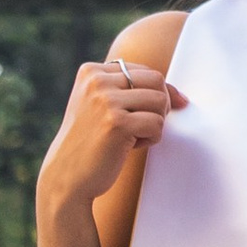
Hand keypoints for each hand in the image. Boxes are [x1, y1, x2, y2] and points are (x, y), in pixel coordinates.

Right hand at [38, 56, 186, 216]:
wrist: (66, 176)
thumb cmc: (90, 142)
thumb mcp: (100, 106)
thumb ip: (129, 91)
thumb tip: (180, 96)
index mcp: (91, 72)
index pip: (144, 71)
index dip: (155, 93)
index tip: (146, 114)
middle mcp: (97, 81)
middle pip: (156, 80)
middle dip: (159, 105)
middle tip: (142, 126)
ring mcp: (106, 101)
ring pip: (160, 101)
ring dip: (154, 123)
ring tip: (132, 137)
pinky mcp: (117, 123)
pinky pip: (157, 124)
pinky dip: (150, 139)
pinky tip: (129, 148)